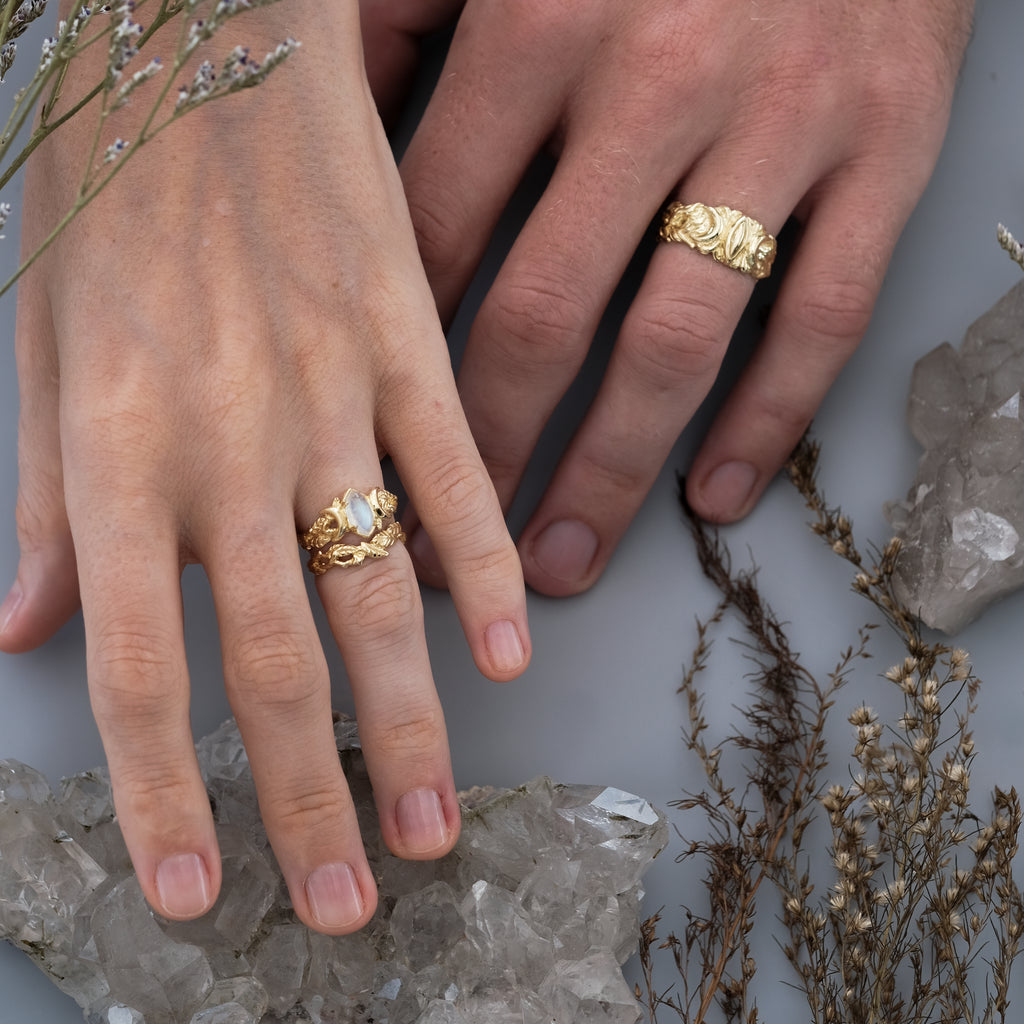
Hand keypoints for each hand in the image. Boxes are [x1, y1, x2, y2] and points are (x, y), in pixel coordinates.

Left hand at [0, 0, 528, 933]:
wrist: (201, 33)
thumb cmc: (105, 182)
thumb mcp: (36, 341)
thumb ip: (48, 501)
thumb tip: (28, 632)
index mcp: (121, 446)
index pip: (144, 662)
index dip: (165, 792)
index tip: (197, 891)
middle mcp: (231, 442)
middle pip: (276, 658)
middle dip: (305, 797)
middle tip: (342, 902)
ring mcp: (332, 395)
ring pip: (378, 591)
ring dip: (408, 723)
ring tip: (430, 826)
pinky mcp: (407, 344)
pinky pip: (455, 474)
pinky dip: (485, 568)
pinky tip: (512, 654)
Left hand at [362, 0, 973, 594]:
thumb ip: (414, 15)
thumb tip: (337, 122)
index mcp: (543, 18)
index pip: (440, 231)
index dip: (396, 354)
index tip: (373, 443)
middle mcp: (657, 81)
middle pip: (545, 310)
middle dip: (485, 447)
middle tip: (444, 545)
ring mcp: (780, 126)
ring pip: (678, 340)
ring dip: (612, 470)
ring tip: (563, 560)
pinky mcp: (885, 153)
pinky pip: (824, 316)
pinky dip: (770, 420)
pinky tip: (717, 496)